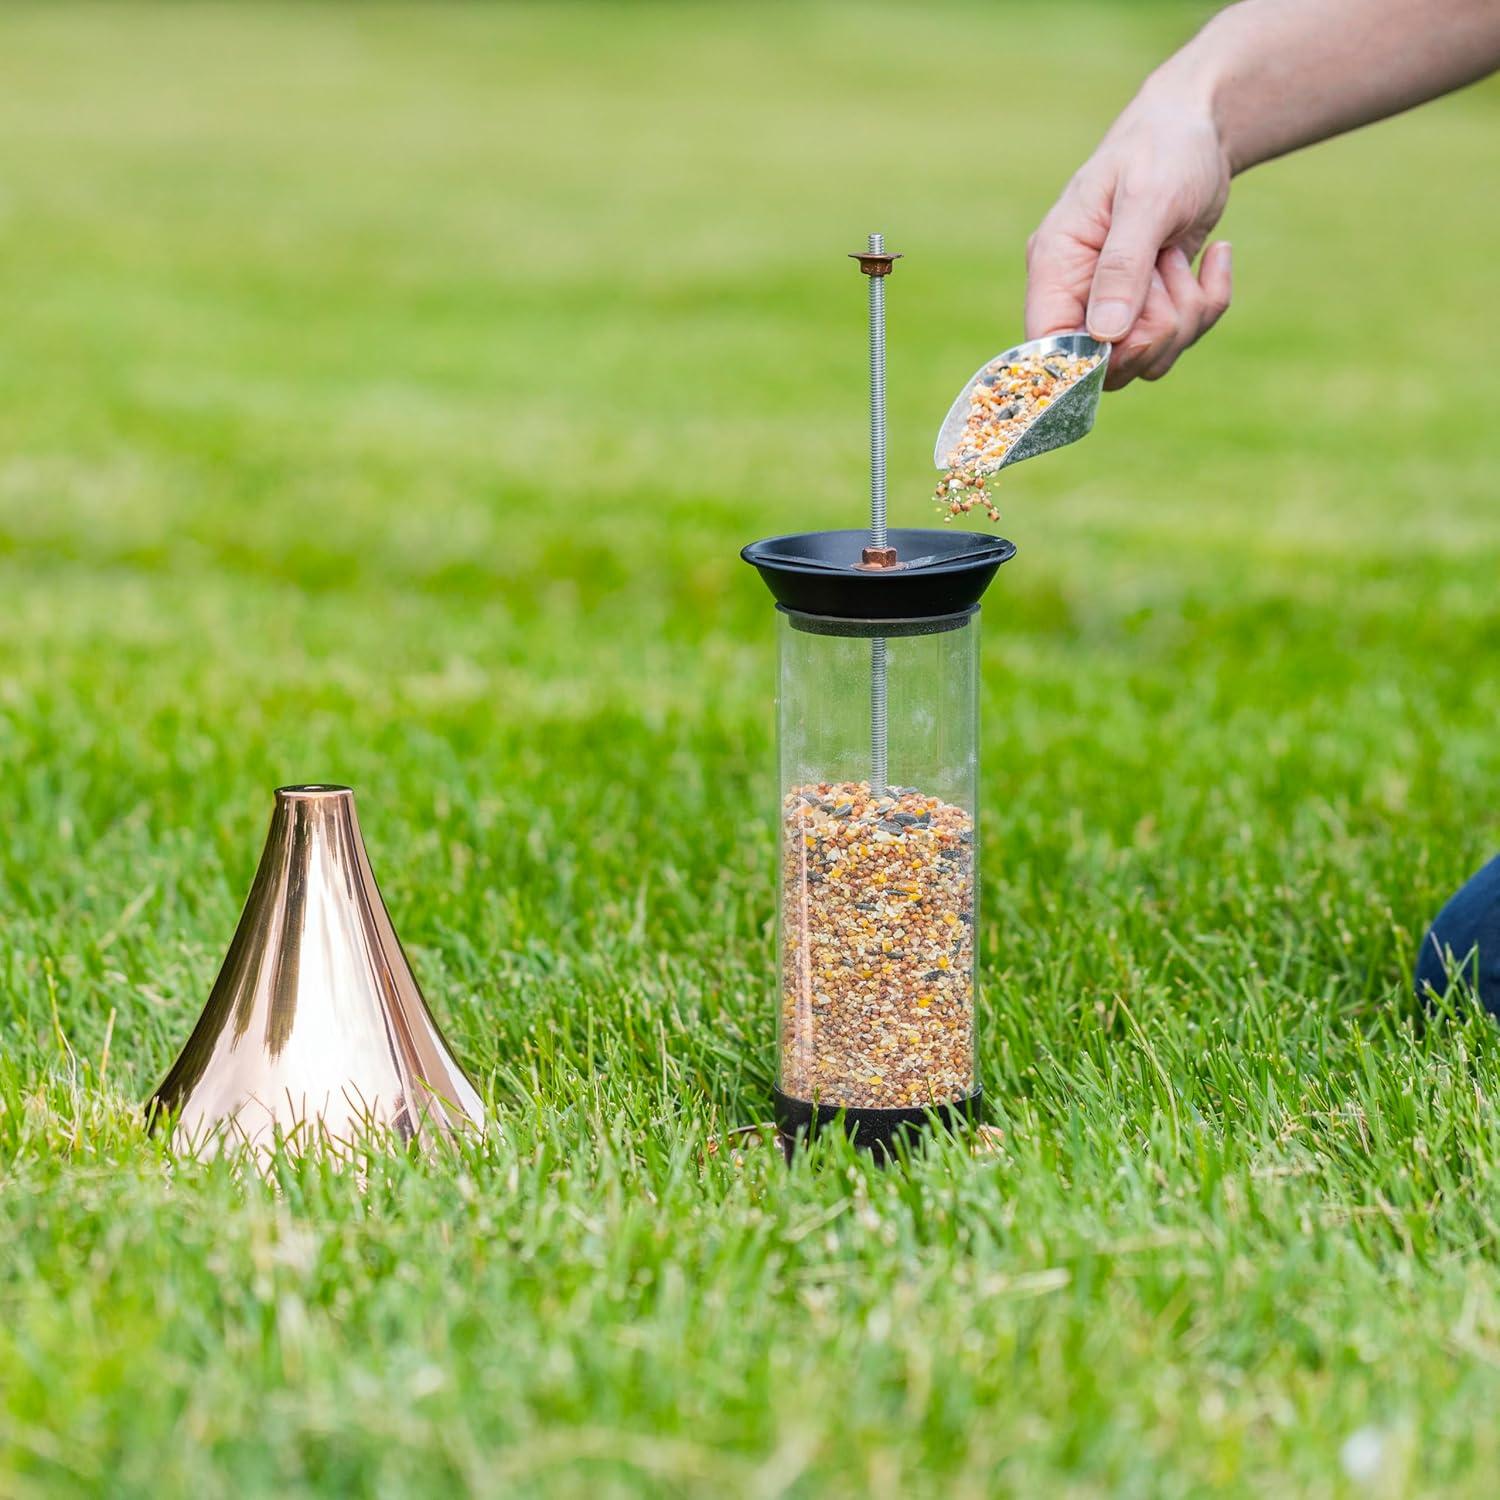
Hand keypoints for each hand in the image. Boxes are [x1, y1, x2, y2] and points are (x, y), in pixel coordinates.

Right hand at [1025, 93, 1233, 388]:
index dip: (1087, 360)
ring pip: (1148, 358)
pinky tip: (1215, 258)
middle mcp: (1077, 294)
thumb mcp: (1146, 201)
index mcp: (1055, 267)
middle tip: (1168, 269)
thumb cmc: (1162, 150)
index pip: (1049, 346)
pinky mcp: (1152, 306)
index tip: (1130, 335)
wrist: (1201, 128)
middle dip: (1154, 328)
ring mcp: (1116, 304)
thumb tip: (1105, 337)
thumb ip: (1122, 269)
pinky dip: (1209, 302)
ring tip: (1181, 255)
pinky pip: (1180, 339)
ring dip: (1185, 314)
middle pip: (1107, 364)